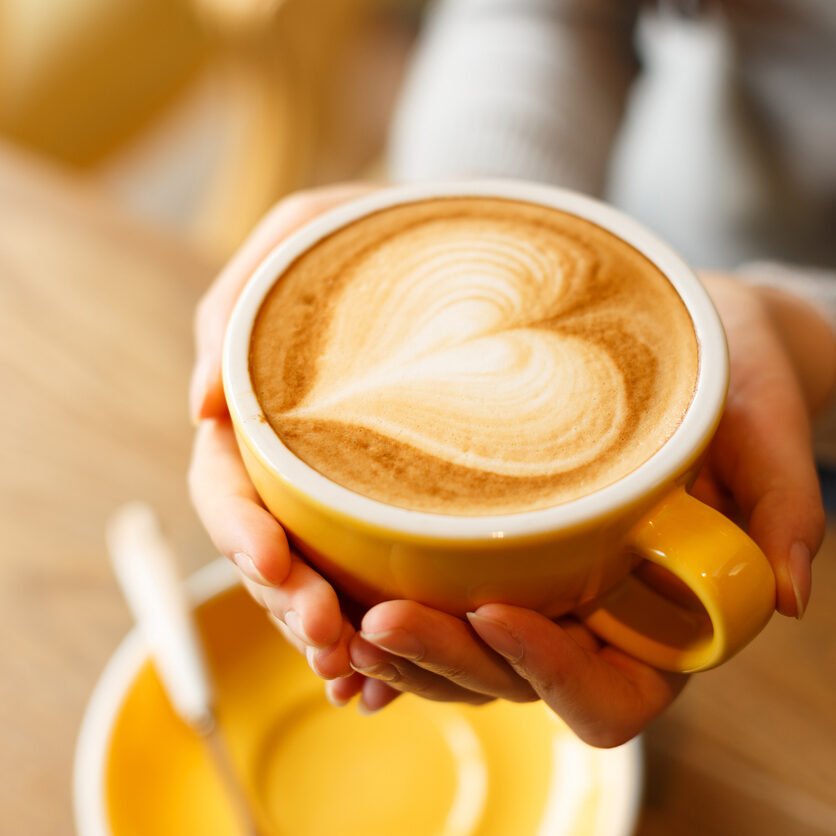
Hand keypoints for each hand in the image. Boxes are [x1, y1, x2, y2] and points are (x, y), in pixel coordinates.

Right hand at [188, 184, 376, 684]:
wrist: (473, 251)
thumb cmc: (383, 233)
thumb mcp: (306, 233)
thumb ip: (238, 303)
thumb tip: (198, 405)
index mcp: (269, 413)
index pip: (230, 483)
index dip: (241, 531)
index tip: (273, 562)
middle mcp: (306, 464)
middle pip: (273, 552)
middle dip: (289, 602)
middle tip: (331, 640)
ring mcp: (353, 495)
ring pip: (323, 583)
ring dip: (334, 637)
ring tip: (361, 675)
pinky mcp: (407, 513)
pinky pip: (384, 584)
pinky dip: (382, 637)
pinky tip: (391, 679)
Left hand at [353, 272, 833, 745]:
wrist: (686, 348)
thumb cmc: (728, 380)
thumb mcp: (767, 422)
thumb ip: (784, 504)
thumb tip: (786, 594)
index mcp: (659, 618)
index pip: (608, 692)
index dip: (550, 668)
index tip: (496, 611)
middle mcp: (591, 619)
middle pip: (511, 685)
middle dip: (444, 663)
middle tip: (378, 623)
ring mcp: (537, 591)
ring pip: (460, 660)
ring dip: (398, 655)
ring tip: (335, 620)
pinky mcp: (493, 552)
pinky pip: (432, 605)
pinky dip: (380, 615)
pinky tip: (335, 602)